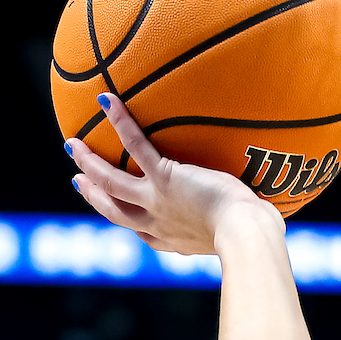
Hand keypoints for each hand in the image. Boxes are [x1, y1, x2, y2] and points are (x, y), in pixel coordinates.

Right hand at [67, 94, 281, 255]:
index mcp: (173, 240)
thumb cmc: (253, 235)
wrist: (244, 233)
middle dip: (93, 196)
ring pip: (112, 182)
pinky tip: (106, 99)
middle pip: (115, 210)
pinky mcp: (164, 179)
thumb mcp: (244, 228)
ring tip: (72, 145)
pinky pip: (135, 146)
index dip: (126, 220)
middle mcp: (158, 224)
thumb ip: (243, 217)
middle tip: (77, 180)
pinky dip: (120, 122)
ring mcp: (156, 202)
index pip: (143, 232)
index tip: (115, 210)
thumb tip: (267, 210)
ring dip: (90, 163)